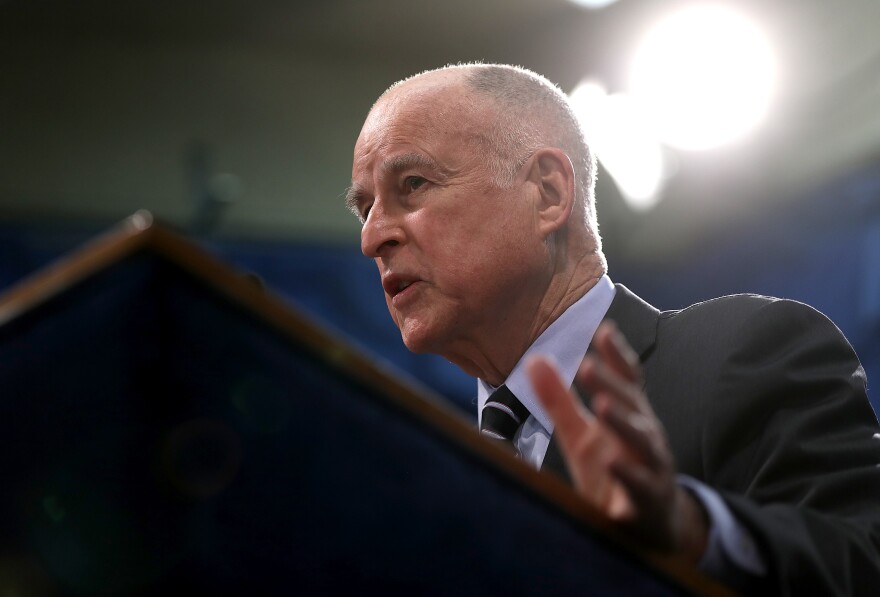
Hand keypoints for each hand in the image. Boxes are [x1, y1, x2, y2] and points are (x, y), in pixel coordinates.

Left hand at [527, 321, 707, 561]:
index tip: (604, 331)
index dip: (617, 357)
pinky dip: (627, 474)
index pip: (627, 381)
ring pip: (642, 441)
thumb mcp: (580, 435)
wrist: (648, 528)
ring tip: (602, 406)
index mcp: (628, 416)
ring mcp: (651, 468)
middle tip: (588, 365)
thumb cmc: (612, 471)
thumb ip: (559, 400)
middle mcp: (644, 436)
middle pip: (632, 405)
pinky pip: (640, 486)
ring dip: (623, 422)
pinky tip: (611, 462)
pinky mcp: (647, 501)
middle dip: (611, 384)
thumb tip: (534, 359)